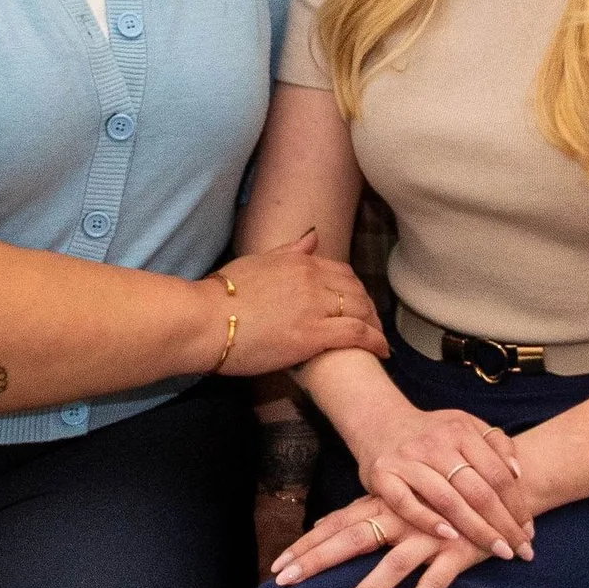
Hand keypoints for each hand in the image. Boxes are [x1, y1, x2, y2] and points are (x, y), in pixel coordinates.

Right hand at [214, 231, 387, 376]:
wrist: (206, 320)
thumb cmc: (222, 295)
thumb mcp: (257, 261)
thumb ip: (289, 251)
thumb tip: (313, 236)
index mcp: (300, 261)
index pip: (342, 271)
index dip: (354, 288)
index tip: (356, 301)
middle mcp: (313, 280)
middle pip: (355, 291)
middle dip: (368, 307)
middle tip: (371, 322)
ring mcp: (316, 307)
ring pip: (361, 311)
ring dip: (374, 324)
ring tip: (377, 338)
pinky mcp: (315, 335)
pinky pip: (356, 334)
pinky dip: (375, 341)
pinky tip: (382, 351)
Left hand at [272, 494, 493, 587]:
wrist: (507, 483)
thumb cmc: (452, 492)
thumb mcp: (409, 496)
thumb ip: (369, 509)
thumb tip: (325, 524)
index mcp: (389, 504)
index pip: (338, 523)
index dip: (308, 544)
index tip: (277, 566)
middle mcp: (403, 517)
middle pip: (351, 540)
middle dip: (316, 561)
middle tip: (283, 583)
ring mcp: (431, 535)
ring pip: (389, 567)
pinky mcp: (458, 552)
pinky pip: (432, 583)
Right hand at [345, 394, 534, 559]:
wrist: (379, 419)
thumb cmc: (431, 431)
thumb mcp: (465, 425)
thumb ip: (495, 443)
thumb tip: (517, 473)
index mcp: (461, 430)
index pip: (497, 474)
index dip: (517, 505)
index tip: (529, 531)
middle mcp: (436, 444)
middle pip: (477, 490)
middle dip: (503, 525)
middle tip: (520, 550)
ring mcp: (408, 459)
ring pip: (447, 499)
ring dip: (476, 530)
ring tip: (497, 550)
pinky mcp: (382, 475)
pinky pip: (406, 503)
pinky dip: (427, 521)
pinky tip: (449, 537)